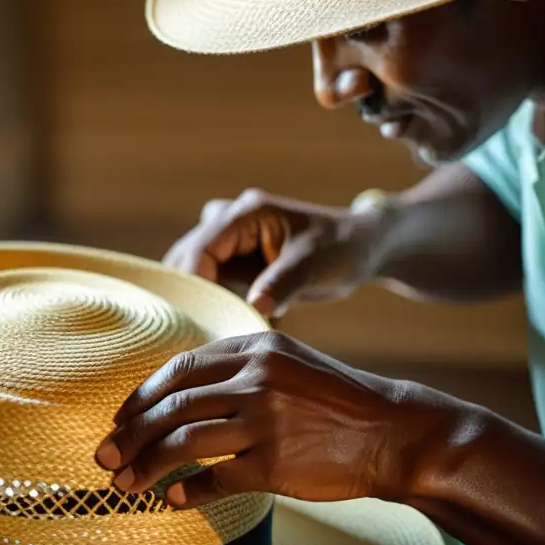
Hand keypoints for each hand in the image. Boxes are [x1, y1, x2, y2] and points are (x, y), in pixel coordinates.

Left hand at [95, 332, 444, 508]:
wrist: (394, 433)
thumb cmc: (335, 402)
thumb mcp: (287, 363)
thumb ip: (236, 369)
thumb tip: (172, 397)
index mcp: (255, 349)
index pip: (179, 370)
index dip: (141, 396)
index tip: (119, 420)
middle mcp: (256, 380)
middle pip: (171, 407)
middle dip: (130, 435)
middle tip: (105, 458)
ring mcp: (266, 421)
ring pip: (183, 443)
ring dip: (145, 466)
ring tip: (125, 485)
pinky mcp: (276, 464)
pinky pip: (215, 480)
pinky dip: (187, 492)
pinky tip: (171, 499)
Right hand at [163, 188, 386, 317]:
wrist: (359, 247)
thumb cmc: (341, 249)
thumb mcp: (313, 266)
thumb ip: (282, 284)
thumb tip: (252, 308)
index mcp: (247, 213)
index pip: (201, 248)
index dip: (193, 284)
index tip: (195, 320)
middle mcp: (229, 220)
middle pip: (184, 257)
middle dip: (185, 293)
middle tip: (187, 331)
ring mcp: (227, 239)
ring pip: (189, 269)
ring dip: (190, 297)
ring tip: (192, 331)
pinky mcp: (231, 258)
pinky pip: (203, 279)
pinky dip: (202, 300)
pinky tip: (204, 324)